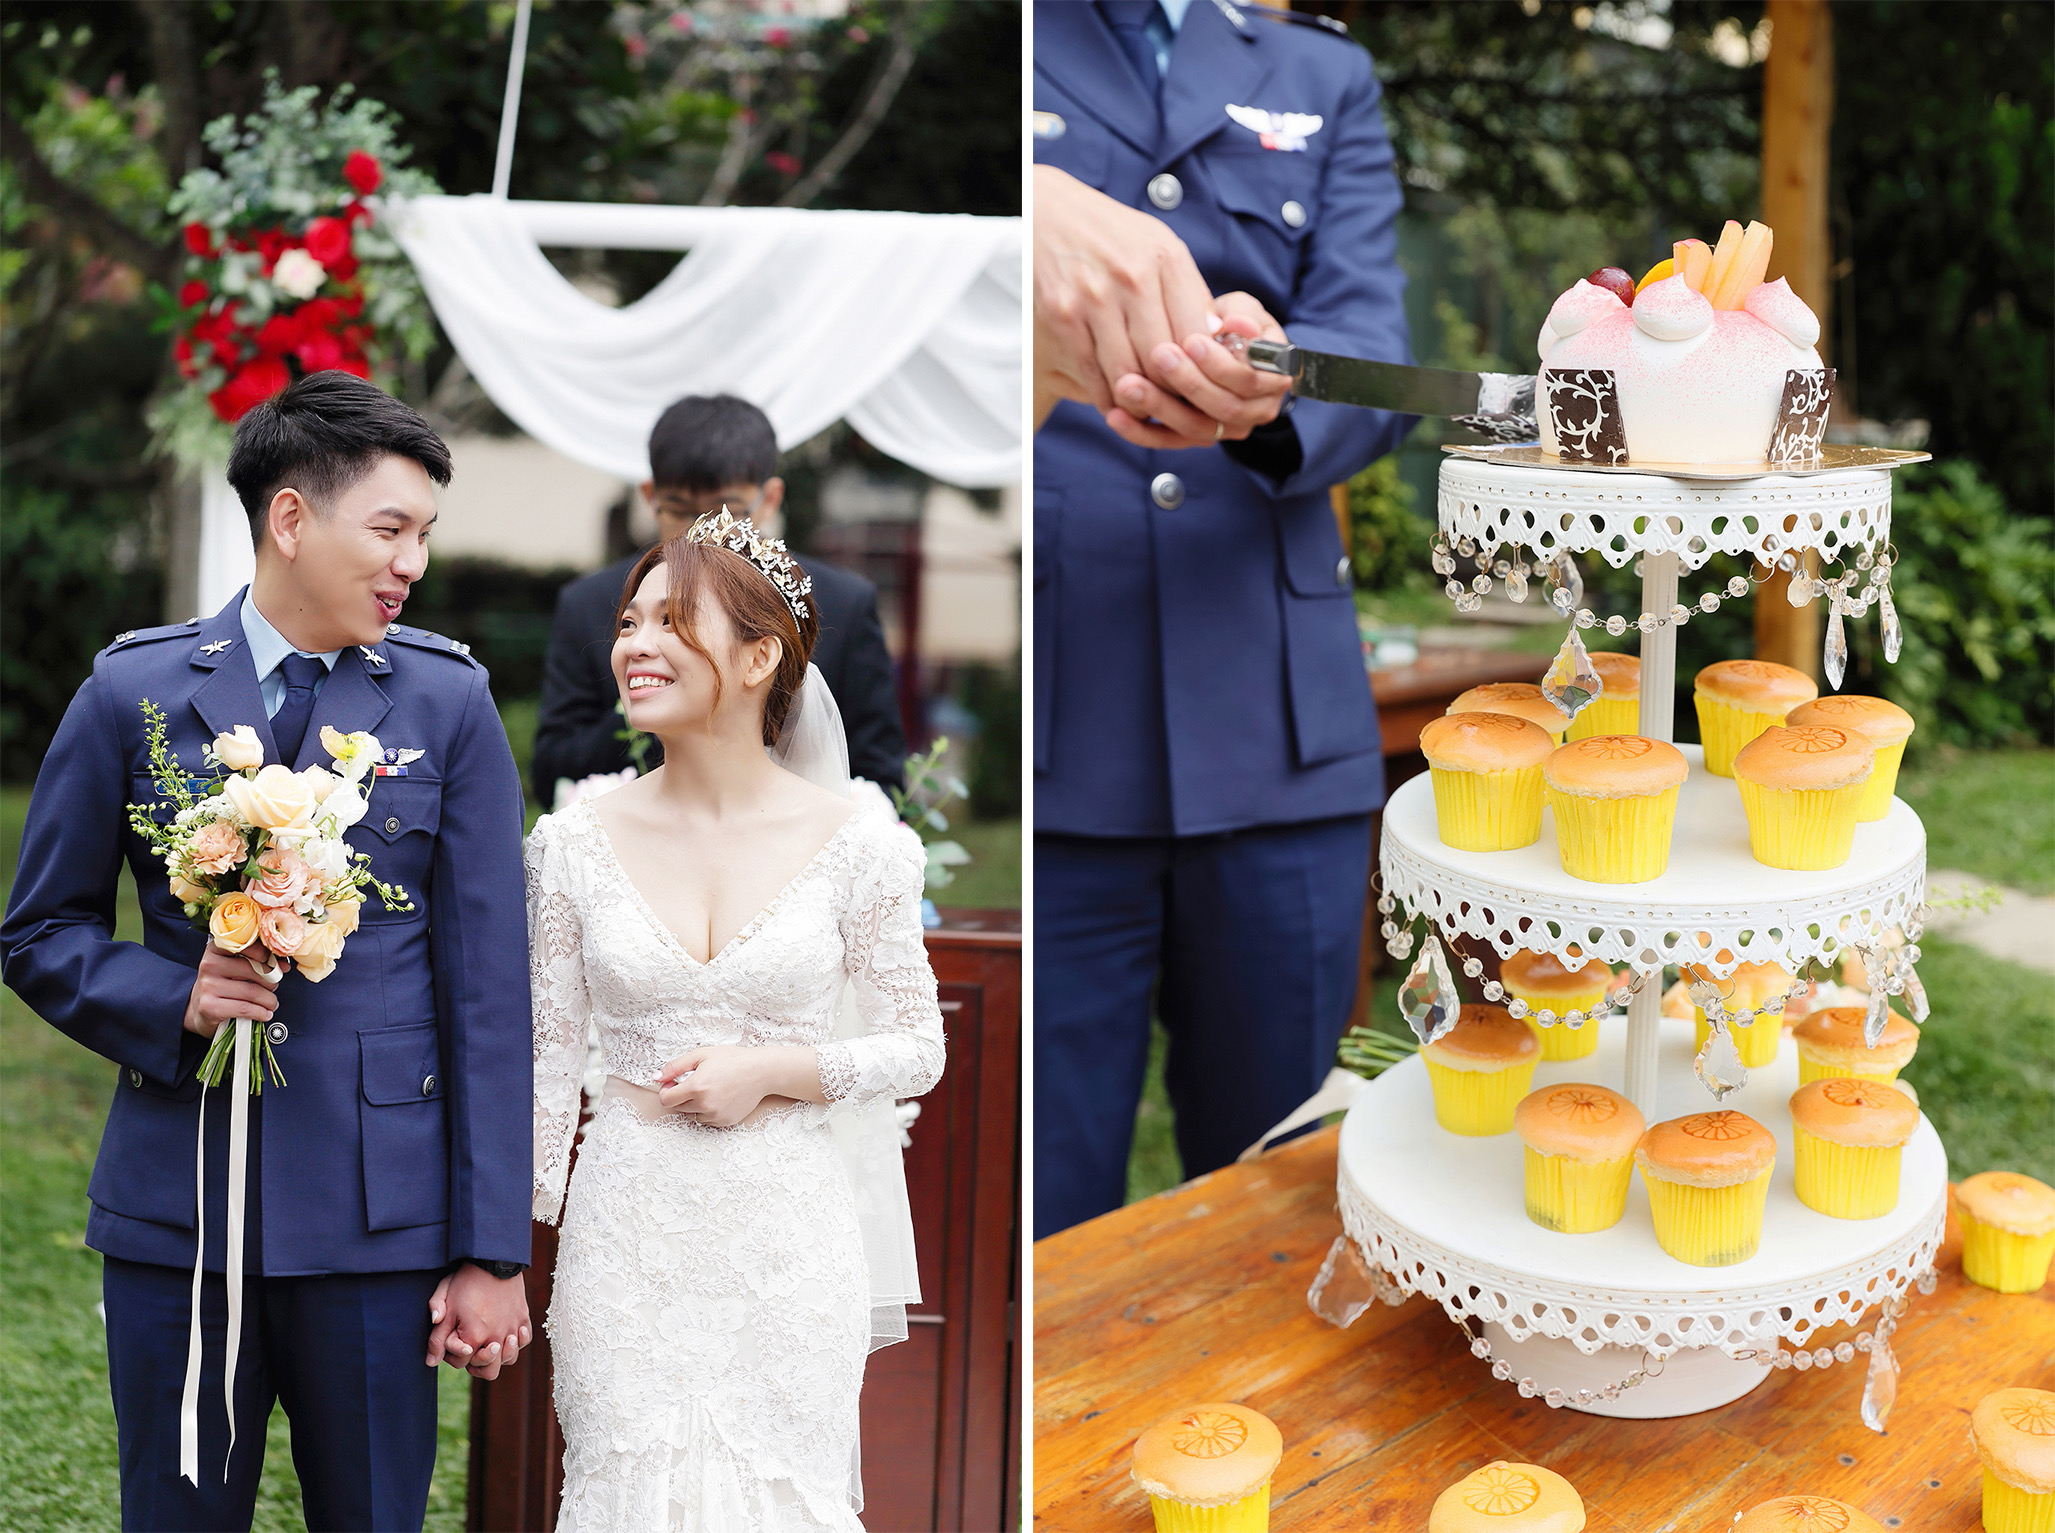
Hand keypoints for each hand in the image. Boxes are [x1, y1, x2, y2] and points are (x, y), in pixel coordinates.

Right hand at [183, 943, 279, 1039]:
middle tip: (274, 987)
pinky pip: (245, 1008)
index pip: (246, 944)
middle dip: (272, 981)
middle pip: (254, 970)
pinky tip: (265, 1013)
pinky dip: (261, 1013)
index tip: (279, 964)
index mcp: (217, 949)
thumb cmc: (225, 984)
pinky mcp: (209, 1007)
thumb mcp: (236, 967)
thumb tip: (284, 966)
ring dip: (269, 1000)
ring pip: (252, 991)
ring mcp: (208, 986)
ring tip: (271, 1003)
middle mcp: (209, 965)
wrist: (200, 1009)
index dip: (267, 954)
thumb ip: (258, 961)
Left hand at [426, 1264, 531, 1378]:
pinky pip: (524, 1341)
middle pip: (489, 1371)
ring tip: (490, 1345)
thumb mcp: (446, 1306)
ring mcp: (513, 1328)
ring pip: (509, 1360)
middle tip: (471, 1349)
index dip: (452, 1354)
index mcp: (474, 1337)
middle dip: (477, 1365)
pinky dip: (517, 1342)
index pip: (461, 1363)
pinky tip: (507, 1335)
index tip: (451, 1338)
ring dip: (498, 1357)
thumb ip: (437, 1338)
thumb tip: (431, 1362)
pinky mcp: (523, 1318)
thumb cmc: (466, 1281)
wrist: (493, 1259)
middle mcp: (497, 1337)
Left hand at [655, 1045, 781, 1127]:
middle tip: (695, 1082)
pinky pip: (707, 1120)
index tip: (673, 1083)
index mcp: (696, 1087)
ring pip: (692, 1115)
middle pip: (678, 1108)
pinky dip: (708, 1111)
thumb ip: (675, 1067)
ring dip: (695, 1105)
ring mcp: (716, 1115)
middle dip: (680, 1096)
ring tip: (710, 1089)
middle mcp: (705, 1104)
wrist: (761, 1071)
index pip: (666, 1100)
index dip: (666, 1090)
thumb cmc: (732, 1059)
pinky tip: (719, 1097)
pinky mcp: (725, 1122)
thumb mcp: (701, 1055)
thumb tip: (656, 1078)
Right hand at [1033, 165, 1218, 440]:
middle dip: (1172, 392)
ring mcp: (1095, 297)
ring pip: (1128, 373)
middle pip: (1164, 360)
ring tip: (1147, 407)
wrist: (1048, 211)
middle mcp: (1133, 277)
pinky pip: (1092, 372)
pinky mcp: (1063, 314)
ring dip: (1139, 401)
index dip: (1202, 371)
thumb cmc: (1113, 234)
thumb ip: (1190, 293)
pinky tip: (1115, 400)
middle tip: (1176, 407)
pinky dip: (1106, 396)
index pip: (1196, 336)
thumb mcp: (1161, 246)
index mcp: (1167, 259)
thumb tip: (1219, 340)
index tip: (1202, 385)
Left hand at [1105, 291, 1293, 449]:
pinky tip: (1117, 417)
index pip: (1248, 380)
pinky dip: (1141, 432)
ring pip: (1195, 428)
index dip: (1220, 364)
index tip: (1191, 341)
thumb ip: (1242, 315)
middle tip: (1158, 356)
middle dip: (1188, 383)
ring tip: (1128, 385)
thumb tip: (1238, 324)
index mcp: (1274, 378)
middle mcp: (1256, 410)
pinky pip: (1169, 441)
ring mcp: (1227, 429)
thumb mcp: (1241, 309)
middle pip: (1223, 407)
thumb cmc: (1230, 322)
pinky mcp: (1195, 437)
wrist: (1218, 345)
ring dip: (1160, 408)